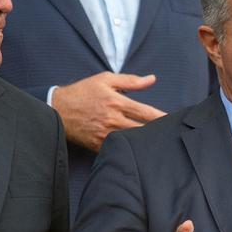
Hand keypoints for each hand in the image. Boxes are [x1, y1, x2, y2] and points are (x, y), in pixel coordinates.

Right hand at [51, 72, 166, 151]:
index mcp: (116, 102)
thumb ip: (130, 80)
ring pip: (132, 141)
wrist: (57, 109)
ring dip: (146, 142)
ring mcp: (105, 134)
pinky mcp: (98, 145)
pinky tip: (141, 152)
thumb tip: (152, 79)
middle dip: (157, 132)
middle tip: (171, 134)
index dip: (161, 117)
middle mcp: (112, 119)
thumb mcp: (105, 79)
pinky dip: (130, 150)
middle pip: (142, 129)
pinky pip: (118, 149)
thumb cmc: (83, 92)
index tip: (174, 121)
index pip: (145, 112)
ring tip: (160, 143)